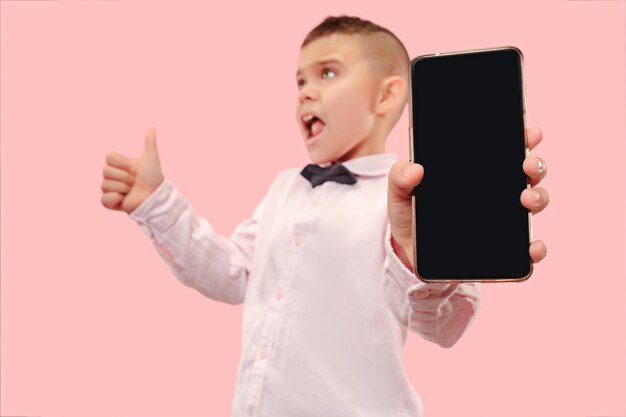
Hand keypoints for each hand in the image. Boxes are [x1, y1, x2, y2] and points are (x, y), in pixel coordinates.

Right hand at [101, 127, 164, 213]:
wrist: (156, 197)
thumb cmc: (153, 178)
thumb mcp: (151, 159)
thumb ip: (149, 143)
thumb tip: (152, 128)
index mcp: (118, 165)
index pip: (109, 157)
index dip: (121, 163)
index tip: (133, 167)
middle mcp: (112, 176)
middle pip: (106, 171)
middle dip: (124, 177)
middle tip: (133, 181)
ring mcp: (110, 189)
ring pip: (105, 185)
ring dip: (122, 188)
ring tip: (130, 190)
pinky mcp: (110, 202)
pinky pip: (103, 199)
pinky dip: (114, 198)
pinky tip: (123, 198)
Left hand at [387, 126, 548, 272]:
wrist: (408, 253)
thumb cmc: (410, 215)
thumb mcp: (400, 192)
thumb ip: (400, 176)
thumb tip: (415, 169)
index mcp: (478, 172)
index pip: (507, 149)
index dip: (524, 137)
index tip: (531, 132)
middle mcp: (498, 193)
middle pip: (529, 173)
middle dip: (536, 165)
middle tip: (526, 165)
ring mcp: (504, 221)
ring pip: (535, 203)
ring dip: (539, 198)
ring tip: (526, 199)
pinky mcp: (504, 251)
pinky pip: (528, 249)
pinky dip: (536, 248)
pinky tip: (532, 247)